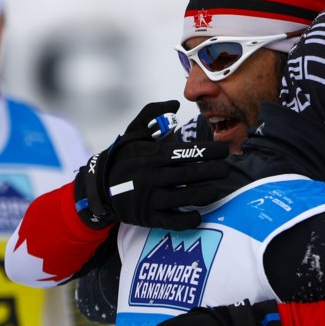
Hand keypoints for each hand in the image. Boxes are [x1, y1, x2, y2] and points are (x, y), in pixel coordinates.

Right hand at [75, 100, 229, 229]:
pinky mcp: (147, 217)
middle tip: (226, 170)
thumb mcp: (133, 131)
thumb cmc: (123, 157)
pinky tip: (199, 215)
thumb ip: (153, 113)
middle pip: (190, 173)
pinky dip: (188, 219)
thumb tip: (175, 104)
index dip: (209, 151)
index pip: (186, 152)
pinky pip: (172, 221)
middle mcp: (152, 175)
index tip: (224, 151)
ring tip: (215, 190)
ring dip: (206, 193)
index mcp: (152, 155)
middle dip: (214, 171)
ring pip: (185, 196)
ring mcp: (150, 198)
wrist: (98, 186)